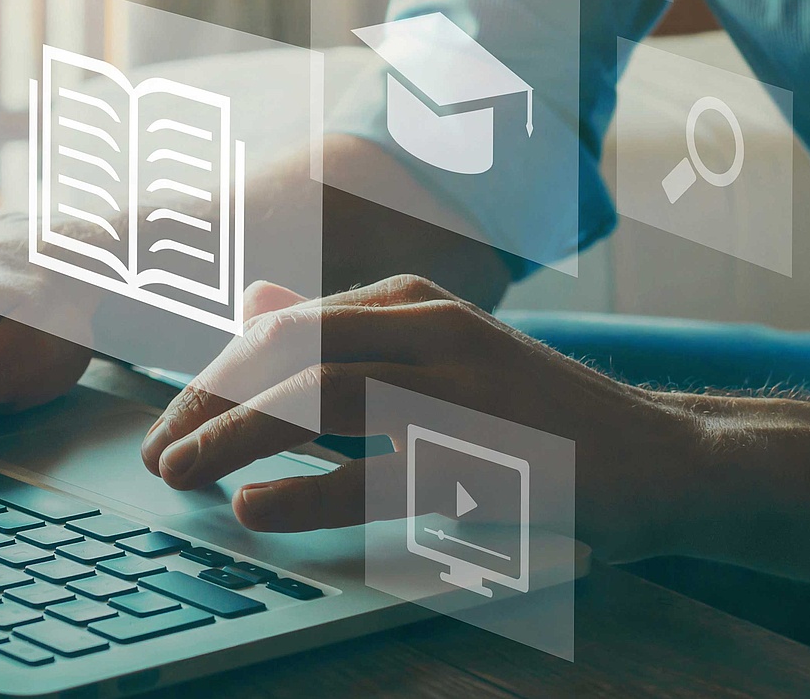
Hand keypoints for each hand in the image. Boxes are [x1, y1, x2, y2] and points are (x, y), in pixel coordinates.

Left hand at [141, 275, 703, 561]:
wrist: (649, 451)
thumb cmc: (526, 407)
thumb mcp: (433, 349)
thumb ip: (343, 329)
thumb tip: (254, 302)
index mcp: (412, 300)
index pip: (285, 324)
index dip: (216, 374)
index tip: (173, 422)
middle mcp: (431, 326)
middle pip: (289, 349)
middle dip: (208, 400)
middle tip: (159, 453)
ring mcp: (461, 385)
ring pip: (320, 394)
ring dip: (236, 435)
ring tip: (181, 476)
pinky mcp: (487, 454)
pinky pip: (377, 469)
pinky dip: (308, 491)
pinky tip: (257, 509)